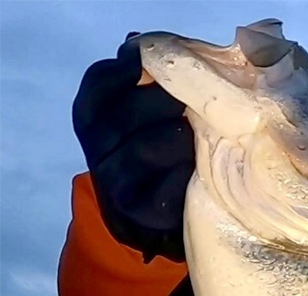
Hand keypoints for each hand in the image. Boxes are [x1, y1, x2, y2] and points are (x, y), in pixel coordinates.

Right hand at [72, 33, 193, 261]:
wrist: (158, 223)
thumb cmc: (158, 157)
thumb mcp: (146, 117)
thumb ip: (143, 82)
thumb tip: (138, 41)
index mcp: (91, 121)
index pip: (98, 86)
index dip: (127, 70)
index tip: (153, 63)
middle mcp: (95, 152)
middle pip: (124, 115)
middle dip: (164, 103)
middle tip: (192, 103)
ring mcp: (115, 186)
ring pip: (145, 150)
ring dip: (179, 138)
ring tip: (197, 138)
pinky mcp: (139, 214)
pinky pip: (165, 186)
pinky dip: (185, 174)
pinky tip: (198, 170)